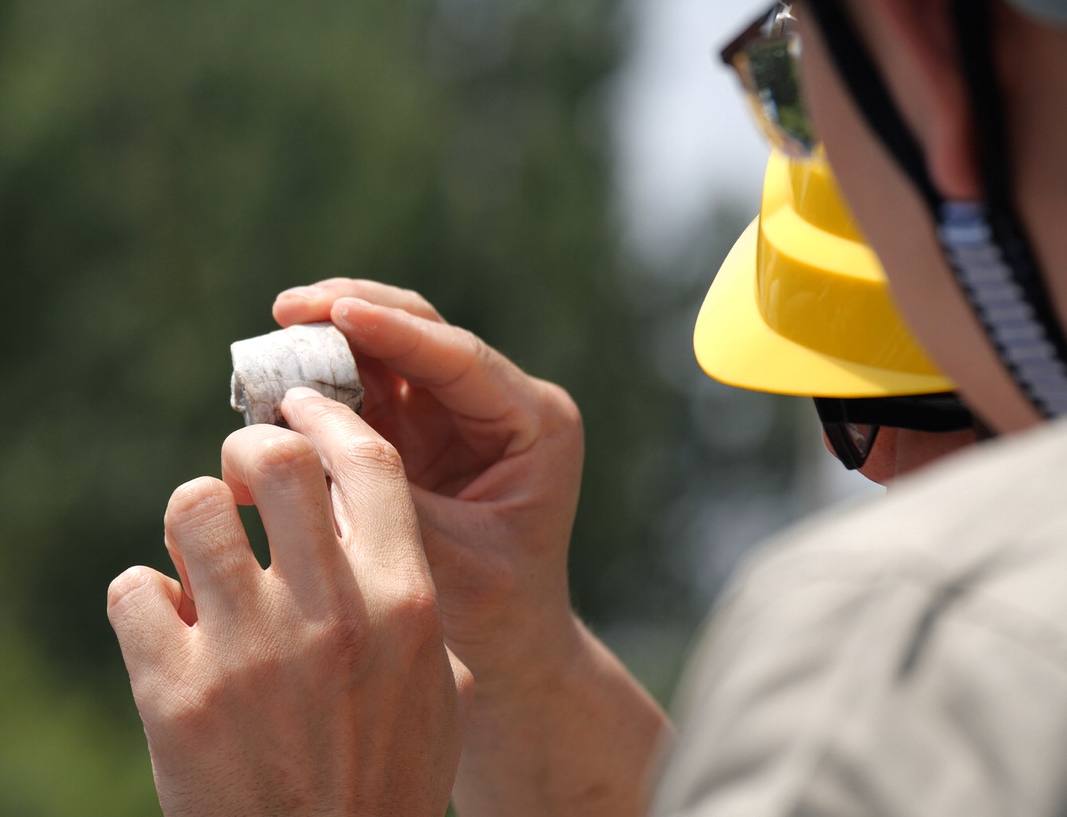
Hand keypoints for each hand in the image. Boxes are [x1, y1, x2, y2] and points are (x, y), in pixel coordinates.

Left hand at [107, 391, 469, 816]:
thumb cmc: (388, 772)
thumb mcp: (433, 680)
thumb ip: (407, 595)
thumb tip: (362, 522)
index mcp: (405, 602)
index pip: (367, 464)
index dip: (329, 419)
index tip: (302, 408)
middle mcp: (330, 615)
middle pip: (276, 458)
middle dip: (251, 448)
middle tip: (244, 478)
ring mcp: (248, 652)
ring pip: (193, 507)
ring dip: (195, 519)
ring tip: (205, 557)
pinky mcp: (174, 696)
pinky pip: (133, 589)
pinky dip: (146, 600)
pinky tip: (170, 632)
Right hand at [273, 280, 585, 692]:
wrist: (509, 648)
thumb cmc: (494, 611)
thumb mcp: (446, 559)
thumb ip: (384, 494)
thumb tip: (303, 435)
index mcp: (536, 424)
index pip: (461, 360)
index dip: (395, 332)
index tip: (336, 312)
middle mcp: (499, 406)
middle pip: (424, 334)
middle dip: (355, 314)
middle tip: (288, 308)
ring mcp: (455, 415)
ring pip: (388, 352)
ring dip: (329, 344)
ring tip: (270, 342)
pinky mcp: (417, 434)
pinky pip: (366, 390)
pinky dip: (323, 385)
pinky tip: (276, 386)